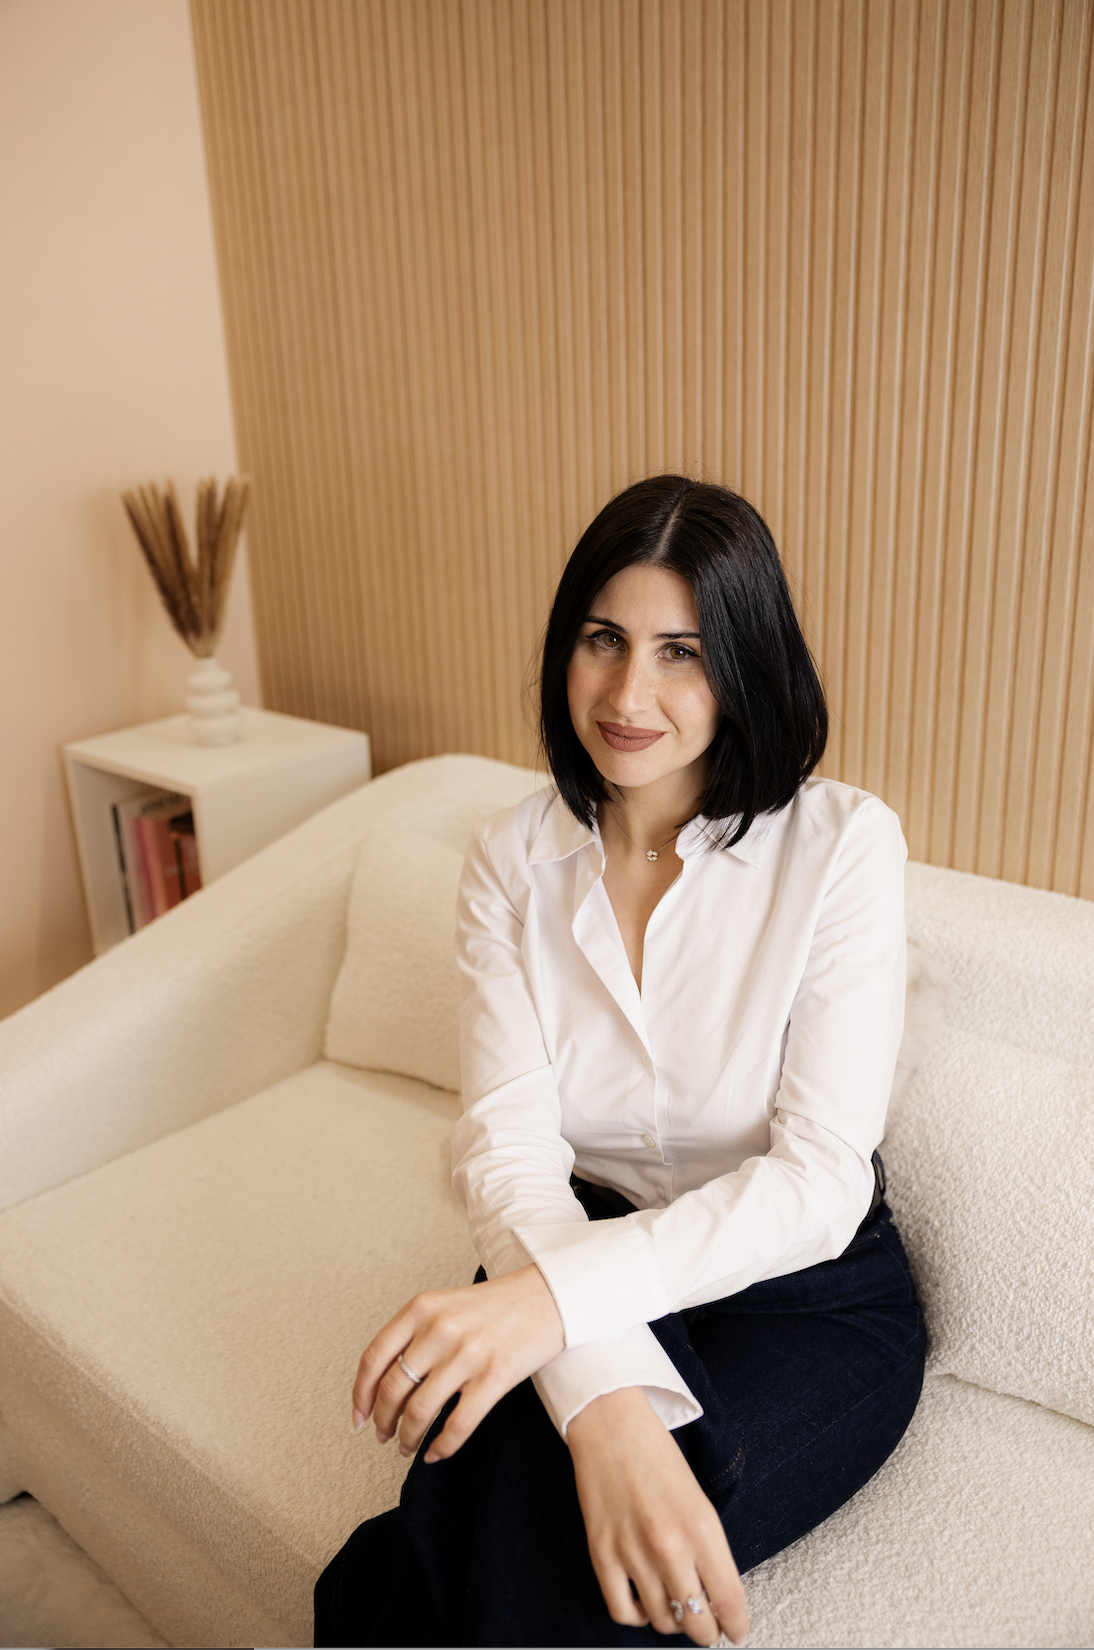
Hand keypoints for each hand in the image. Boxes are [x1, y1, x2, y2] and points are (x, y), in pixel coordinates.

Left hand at [351, 1264, 563, 1461]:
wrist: (549, 1296)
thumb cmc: (496, 1304)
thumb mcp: (446, 1304)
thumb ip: (415, 1334)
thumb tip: (385, 1383)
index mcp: (422, 1307)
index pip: (374, 1358)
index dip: (361, 1395)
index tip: (359, 1418)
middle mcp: (440, 1329)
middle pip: (393, 1388)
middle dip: (383, 1422)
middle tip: (383, 1437)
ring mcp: (468, 1353)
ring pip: (420, 1411)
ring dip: (408, 1437)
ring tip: (407, 1447)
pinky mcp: (495, 1376)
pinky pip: (458, 1424)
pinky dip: (442, 1446)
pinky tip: (436, 1453)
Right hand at [567, 1387, 747, 1646]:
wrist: (611, 1425)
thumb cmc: (657, 1455)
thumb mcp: (698, 1498)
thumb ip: (709, 1547)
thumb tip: (716, 1594)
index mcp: (702, 1526)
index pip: (729, 1599)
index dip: (737, 1625)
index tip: (736, 1633)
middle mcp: (670, 1545)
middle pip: (697, 1622)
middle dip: (707, 1631)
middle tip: (709, 1627)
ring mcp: (633, 1552)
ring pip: (661, 1621)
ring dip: (673, 1622)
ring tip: (676, 1608)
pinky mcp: (602, 1554)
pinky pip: (622, 1611)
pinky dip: (636, 1617)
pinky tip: (643, 1603)